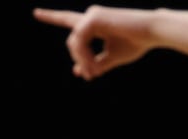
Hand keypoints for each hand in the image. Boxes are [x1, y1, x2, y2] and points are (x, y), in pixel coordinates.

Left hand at [34, 6, 157, 80]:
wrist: (152, 32)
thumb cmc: (136, 43)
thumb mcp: (113, 57)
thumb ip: (95, 63)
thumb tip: (78, 71)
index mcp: (95, 23)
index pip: (69, 20)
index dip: (52, 17)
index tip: (36, 13)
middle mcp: (91, 16)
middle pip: (72, 42)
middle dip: (79, 60)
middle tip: (90, 76)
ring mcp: (92, 15)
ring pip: (74, 43)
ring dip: (82, 61)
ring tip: (94, 73)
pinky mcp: (93, 17)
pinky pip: (79, 41)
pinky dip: (84, 56)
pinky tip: (94, 65)